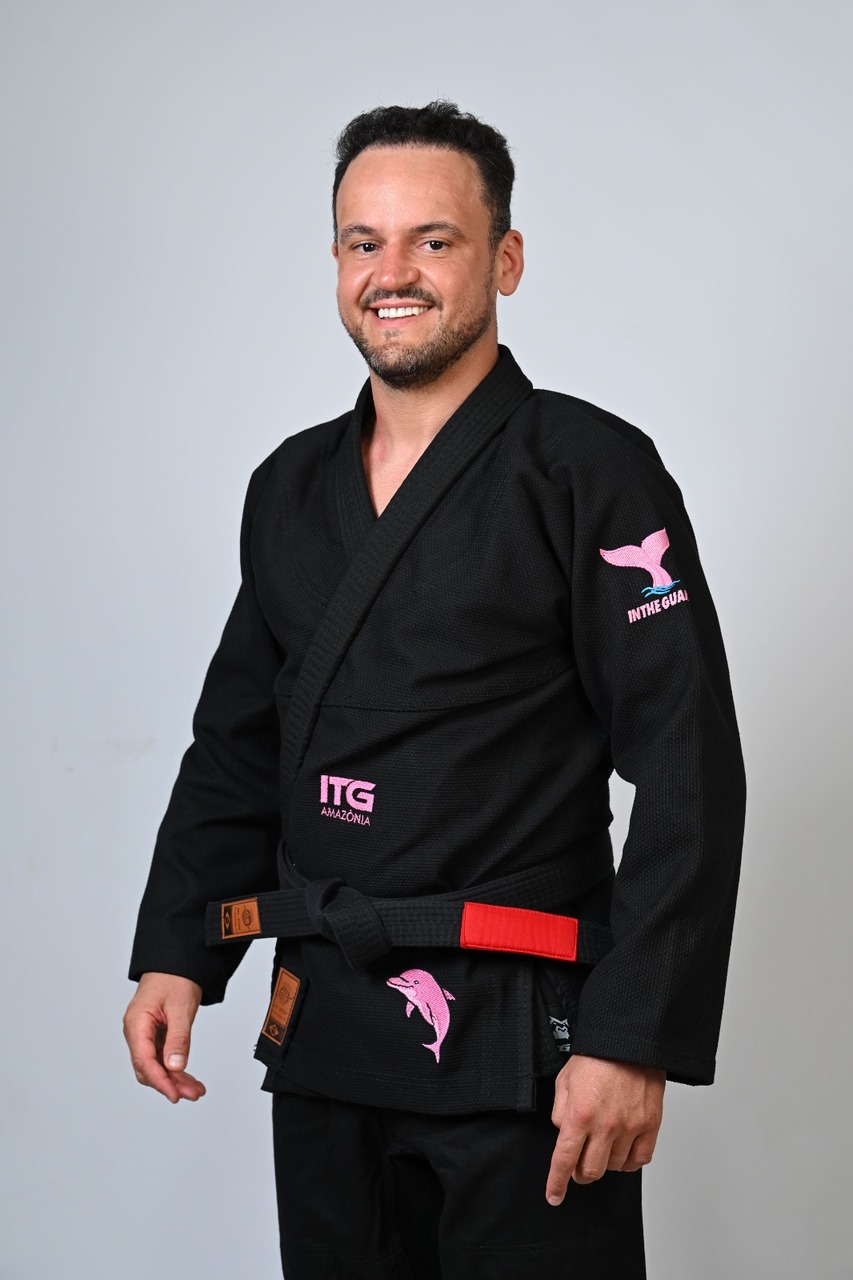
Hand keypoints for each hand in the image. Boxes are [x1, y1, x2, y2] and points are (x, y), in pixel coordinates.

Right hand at [123, 972, 205, 1103]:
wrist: (176, 961)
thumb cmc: (175, 977)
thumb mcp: (180, 1007)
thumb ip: (178, 1038)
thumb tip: (175, 1066)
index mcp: (136, 1023)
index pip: (144, 1061)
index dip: (160, 1081)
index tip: (175, 1095)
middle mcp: (136, 1031)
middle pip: (148, 1067)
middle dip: (170, 1083)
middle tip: (193, 1094)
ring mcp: (144, 1033)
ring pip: (155, 1065)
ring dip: (174, 1078)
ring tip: (195, 1090)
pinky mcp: (154, 1034)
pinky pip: (160, 1056)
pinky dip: (174, 1068)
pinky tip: (187, 1078)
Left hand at [546, 1054, 664, 1203]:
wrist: (631, 1041)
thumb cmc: (598, 1056)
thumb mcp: (565, 1080)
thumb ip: (560, 1110)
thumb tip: (562, 1132)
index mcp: (580, 1114)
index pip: (564, 1160)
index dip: (556, 1183)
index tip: (554, 1196)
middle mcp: (605, 1126)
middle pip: (590, 1172)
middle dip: (579, 1173)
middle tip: (578, 1163)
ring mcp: (630, 1128)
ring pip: (613, 1167)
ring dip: (604, 1163)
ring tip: (602, 1145)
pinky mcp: (650, 1126)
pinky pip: (639, 1160)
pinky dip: (628, 1161)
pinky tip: (622, 1150)